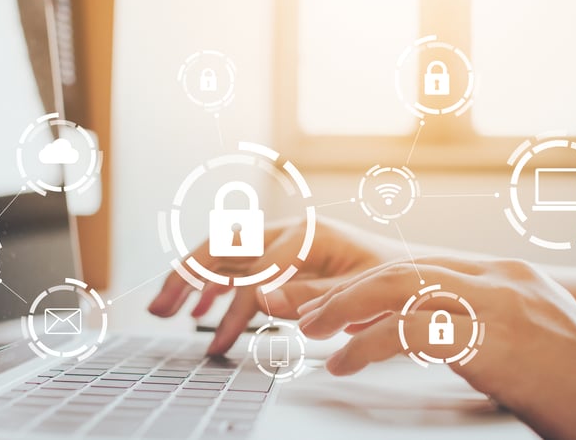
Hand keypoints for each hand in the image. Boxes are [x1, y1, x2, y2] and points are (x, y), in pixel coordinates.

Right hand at [149, 217, 400, 353]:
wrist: (416, 273)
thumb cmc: (395, 279)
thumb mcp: (360, 292)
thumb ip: (313, 297)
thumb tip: (265, 301)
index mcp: (309, 235)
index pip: (258, 273)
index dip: (235, 311)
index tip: (218, 342)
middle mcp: (290, 232)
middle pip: (226, 246)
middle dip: (188, 275)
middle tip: (160, 307)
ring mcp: (285, 243)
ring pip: (226, 253)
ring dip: (193, 277)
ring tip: (165, 306)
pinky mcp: (286, 258)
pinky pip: (242, 266)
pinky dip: (218, 284)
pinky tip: (203, 305)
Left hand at [297, 257, 575, 439]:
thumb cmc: (569, 382)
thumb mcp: (514, 338)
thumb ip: (462, 324)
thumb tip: (404, 329)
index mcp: (499, 275)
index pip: (414, 267)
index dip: (363, 282)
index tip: (326, 298)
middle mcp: (496, 278)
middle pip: (398, 270)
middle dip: (343, 290)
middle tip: (303, 310)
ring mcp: (498, 302)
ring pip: (399, 287)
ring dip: (346, 307)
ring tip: (314, 330)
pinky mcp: (496, 337)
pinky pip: (414, 330)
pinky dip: (369, 343)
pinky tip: (347, 362)